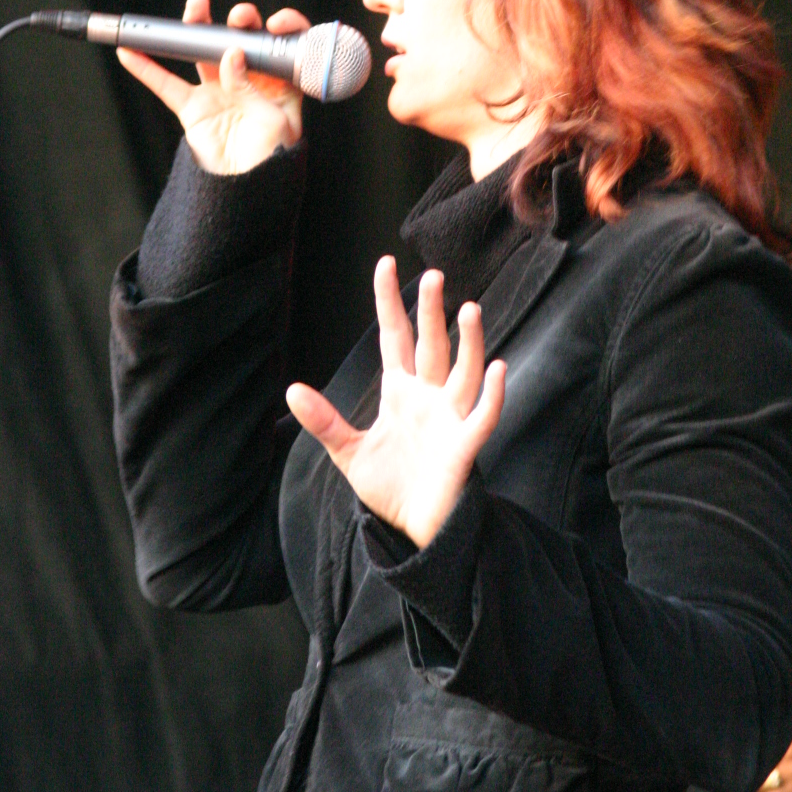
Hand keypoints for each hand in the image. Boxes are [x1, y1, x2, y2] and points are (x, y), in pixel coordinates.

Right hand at [117, 0, 308, 173]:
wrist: (245, 194)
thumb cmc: (272, 160)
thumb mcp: (272, 122)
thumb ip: (249, 87)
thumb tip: (231, 54)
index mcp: (279, 84)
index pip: (280, 47)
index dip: (282, 29)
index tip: (276, 23)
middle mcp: (249, 82)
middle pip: (240, 42)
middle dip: (238, 22)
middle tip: (237, 16)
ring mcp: (219, 92)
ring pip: (202, 54)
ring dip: (195, 30)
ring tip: (195, 8)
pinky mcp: (194, 108)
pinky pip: (167, 85)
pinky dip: (147, 69)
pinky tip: (130, 51)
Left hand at [285, 258, 505, 547]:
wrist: (414, 527)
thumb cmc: (390, 485)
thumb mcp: (349, 452)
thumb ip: (325, 421)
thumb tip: (291, 389)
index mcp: (401, 391)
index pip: (395, 336)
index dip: (389, 302)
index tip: (385, 265)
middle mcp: (429, 396)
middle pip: (432, 344)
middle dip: (432, 311)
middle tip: (433, 276)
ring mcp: (450, 417)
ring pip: (464, 370)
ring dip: (469, 341)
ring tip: (470, 308)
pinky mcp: (465, 445)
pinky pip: (483, 415)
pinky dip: (493, 394)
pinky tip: (499, 368)